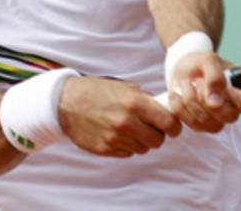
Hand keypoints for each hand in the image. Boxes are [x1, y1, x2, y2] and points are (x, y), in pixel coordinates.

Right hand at [57, 77, 181, 157]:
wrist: (67, 102)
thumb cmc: (98, 92)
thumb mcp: (125, 87)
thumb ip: (146, 100)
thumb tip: (166, 110)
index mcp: (134, 103)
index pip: (168, 122)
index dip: (174, 126)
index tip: (173, 127)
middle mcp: (125, 122)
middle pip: (158, 140)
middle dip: (158, 135)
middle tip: (152, 129)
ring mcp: (114, 138)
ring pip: (143, 149)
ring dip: (142, 141)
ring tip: (131, 129)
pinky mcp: (104, 149)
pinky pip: (127, 153)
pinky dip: (127, 146)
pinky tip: (118, 134)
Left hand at [166, 52, 240, 132]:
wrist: (183, 69)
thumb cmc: (200, 62)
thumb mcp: (207, 60)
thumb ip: (214, 77)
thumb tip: (215, 103)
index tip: (227, 89)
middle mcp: (235, 106)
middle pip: (229, 116)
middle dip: (208, 98)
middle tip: (198, 81)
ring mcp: (220, 118)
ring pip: (210, 123)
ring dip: (192, 102)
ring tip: (186, 84)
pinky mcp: (203, 125)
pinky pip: (194, 126)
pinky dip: (181, 109)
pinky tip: (177, 95)